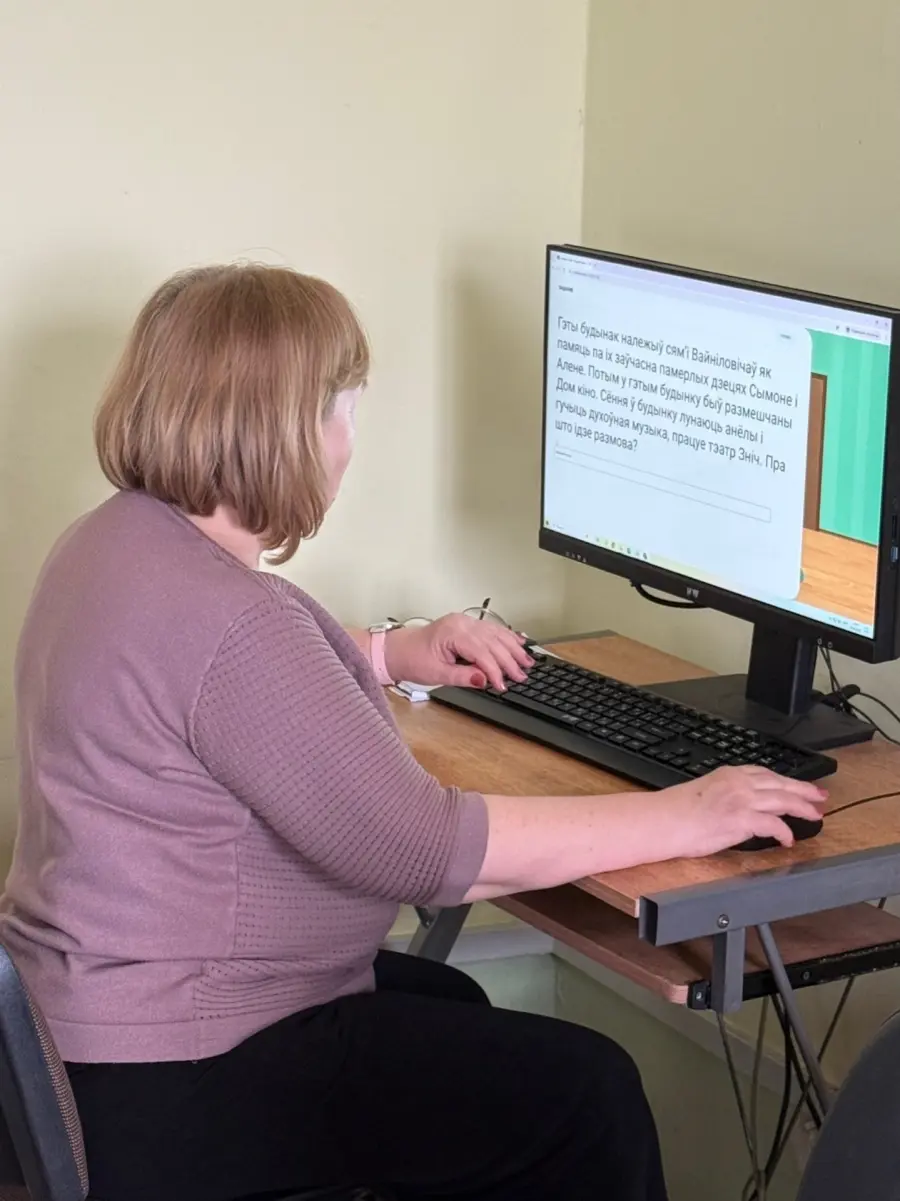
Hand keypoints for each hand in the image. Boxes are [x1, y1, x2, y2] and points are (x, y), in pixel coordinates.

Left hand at [383, 614, 532, 689]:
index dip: (495, 670)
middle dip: (509, 660)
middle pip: (493, 642)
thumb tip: (484, 679)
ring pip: (496, 633)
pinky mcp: (466, 624)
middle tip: (521, 676)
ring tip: (527, 662)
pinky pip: (491, 629)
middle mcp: (461, 622)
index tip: (503, 685)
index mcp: (452, 632)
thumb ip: (462, 676)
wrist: (399, 650)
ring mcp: (465, 621)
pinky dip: (507, 637)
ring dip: (513, 648)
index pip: (482, 652)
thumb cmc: (413, 659)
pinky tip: (520, 642)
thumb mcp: (436, 674)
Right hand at [662, 766, 827, 857]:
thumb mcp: (706, 793)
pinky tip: (788, 840)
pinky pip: (773, 824)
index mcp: (729, 775)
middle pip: (781, 784)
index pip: (766, 774)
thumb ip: (727, 795)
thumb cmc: (676, 812)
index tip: (798, 785)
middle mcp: (739, 783)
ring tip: (816, 816)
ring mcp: (742, 800)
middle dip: (804, 790)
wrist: (663, 820)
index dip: (786, 780)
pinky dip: (785, 832)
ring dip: (803, 808)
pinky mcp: (742, 819)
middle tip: (821, 796)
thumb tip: (741, 808)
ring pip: (784, 800)